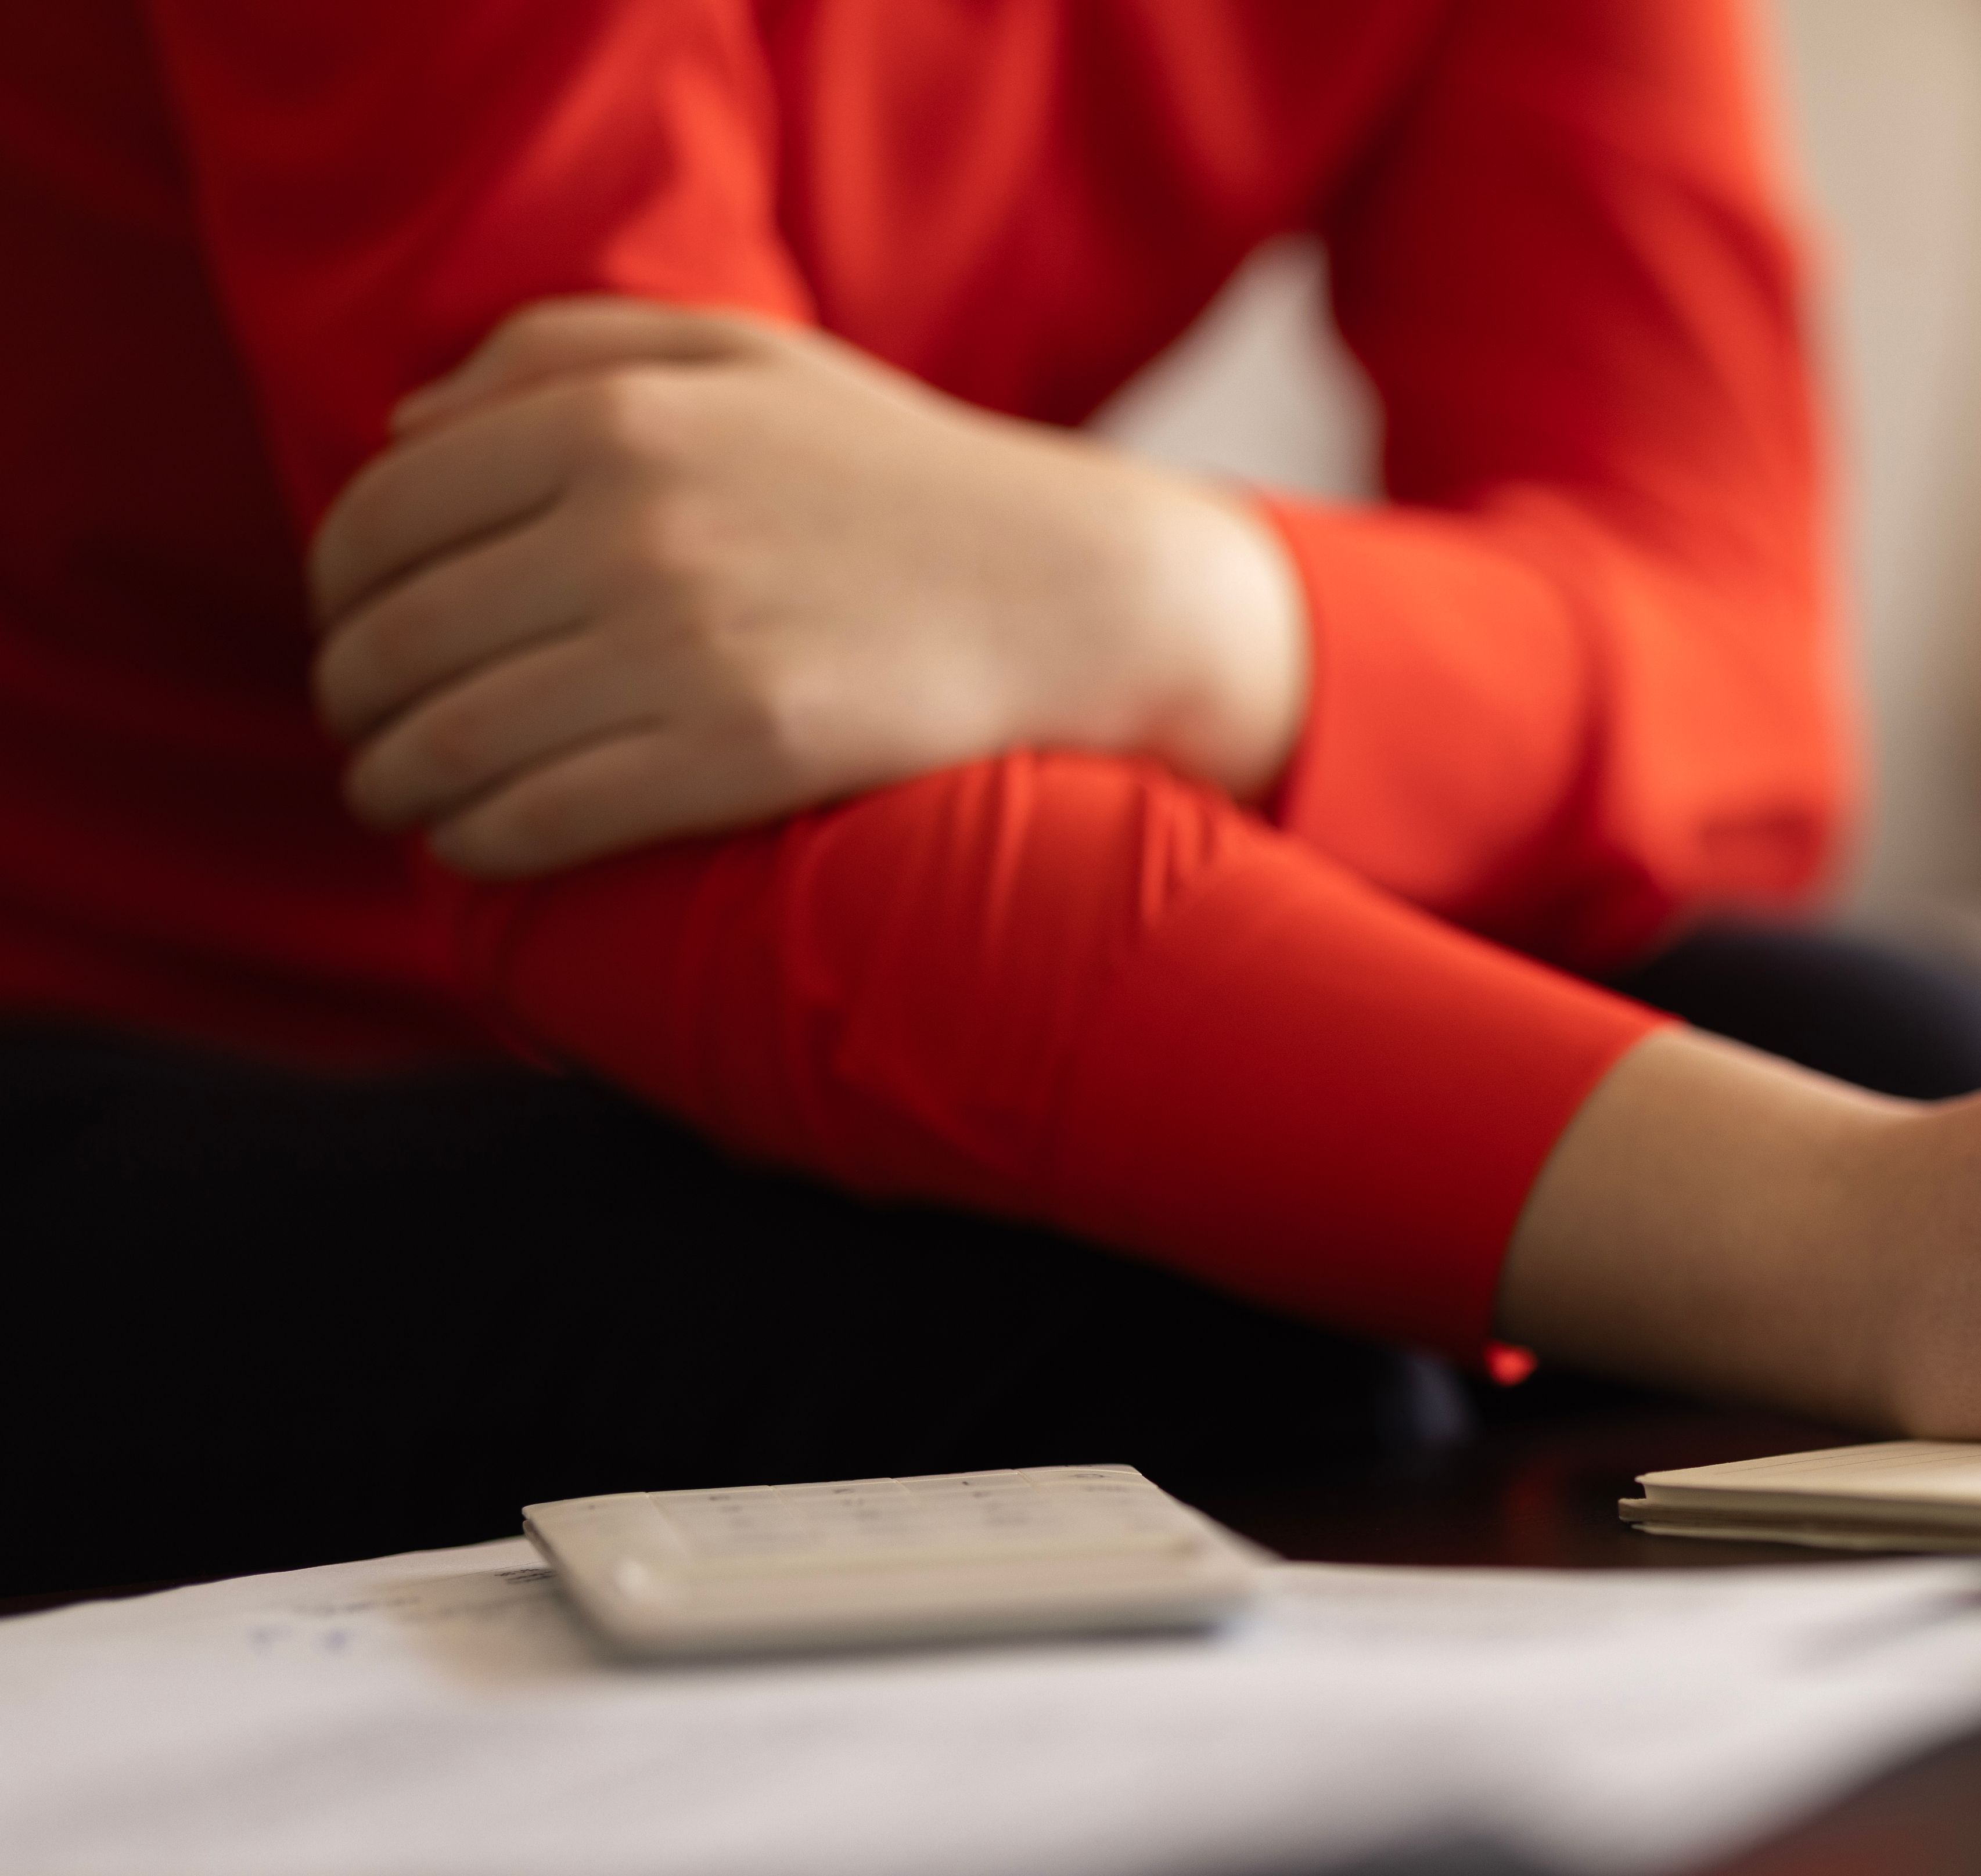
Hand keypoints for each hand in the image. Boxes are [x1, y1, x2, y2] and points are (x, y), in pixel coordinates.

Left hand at [307, 298, 1307, 877]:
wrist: (1077, 591)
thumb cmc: (899, 477)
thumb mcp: (740, 357)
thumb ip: (559, 354)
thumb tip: (401, 430)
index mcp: (612, 417)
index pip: (383, 516)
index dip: (336, 593)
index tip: (349, 634)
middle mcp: (631, 523)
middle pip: (399, 637)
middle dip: (352, 701)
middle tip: (363, 733)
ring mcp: (685, 642)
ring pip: (452, 740)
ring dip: (394, 786)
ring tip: (399, 803)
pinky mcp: (740, 751)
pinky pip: (543, 816)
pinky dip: (478, 844)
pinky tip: (475, 850)